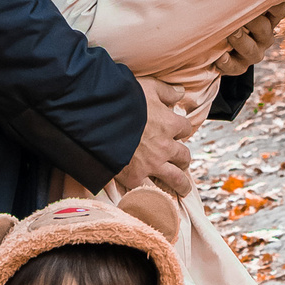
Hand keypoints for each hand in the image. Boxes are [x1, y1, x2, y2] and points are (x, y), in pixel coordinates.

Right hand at [116, 75, 206, 199]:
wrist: (99, 120)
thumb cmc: (123, 99)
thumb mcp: (147, 87)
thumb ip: (166, 91)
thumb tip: (181, 92)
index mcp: (169, 123)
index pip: (185, 128)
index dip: (181, 130)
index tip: (177, 132)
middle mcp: (165, 146)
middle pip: (184, 156)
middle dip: (183, 159)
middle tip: (181, 162)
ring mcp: (152, 164)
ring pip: (176, 179)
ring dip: (181, 185)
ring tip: (183, 189)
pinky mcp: (135, 177)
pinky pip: (149, 189)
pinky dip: (152, 193)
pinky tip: (155, 197)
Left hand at [214, 2, 284, 75]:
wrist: (213, 40)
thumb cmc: (228, 12)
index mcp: (268, 17)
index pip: (280, 9)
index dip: (277, 4)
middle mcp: (264, 37)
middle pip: (264, 29)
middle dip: (252, 21)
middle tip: (239, 10)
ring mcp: (252, 53)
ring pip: (252, 50)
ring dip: (241, 41)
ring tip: (229, 32)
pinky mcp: (238, 66)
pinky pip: (236, 67)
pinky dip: (227, 63)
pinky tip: (220, 56)